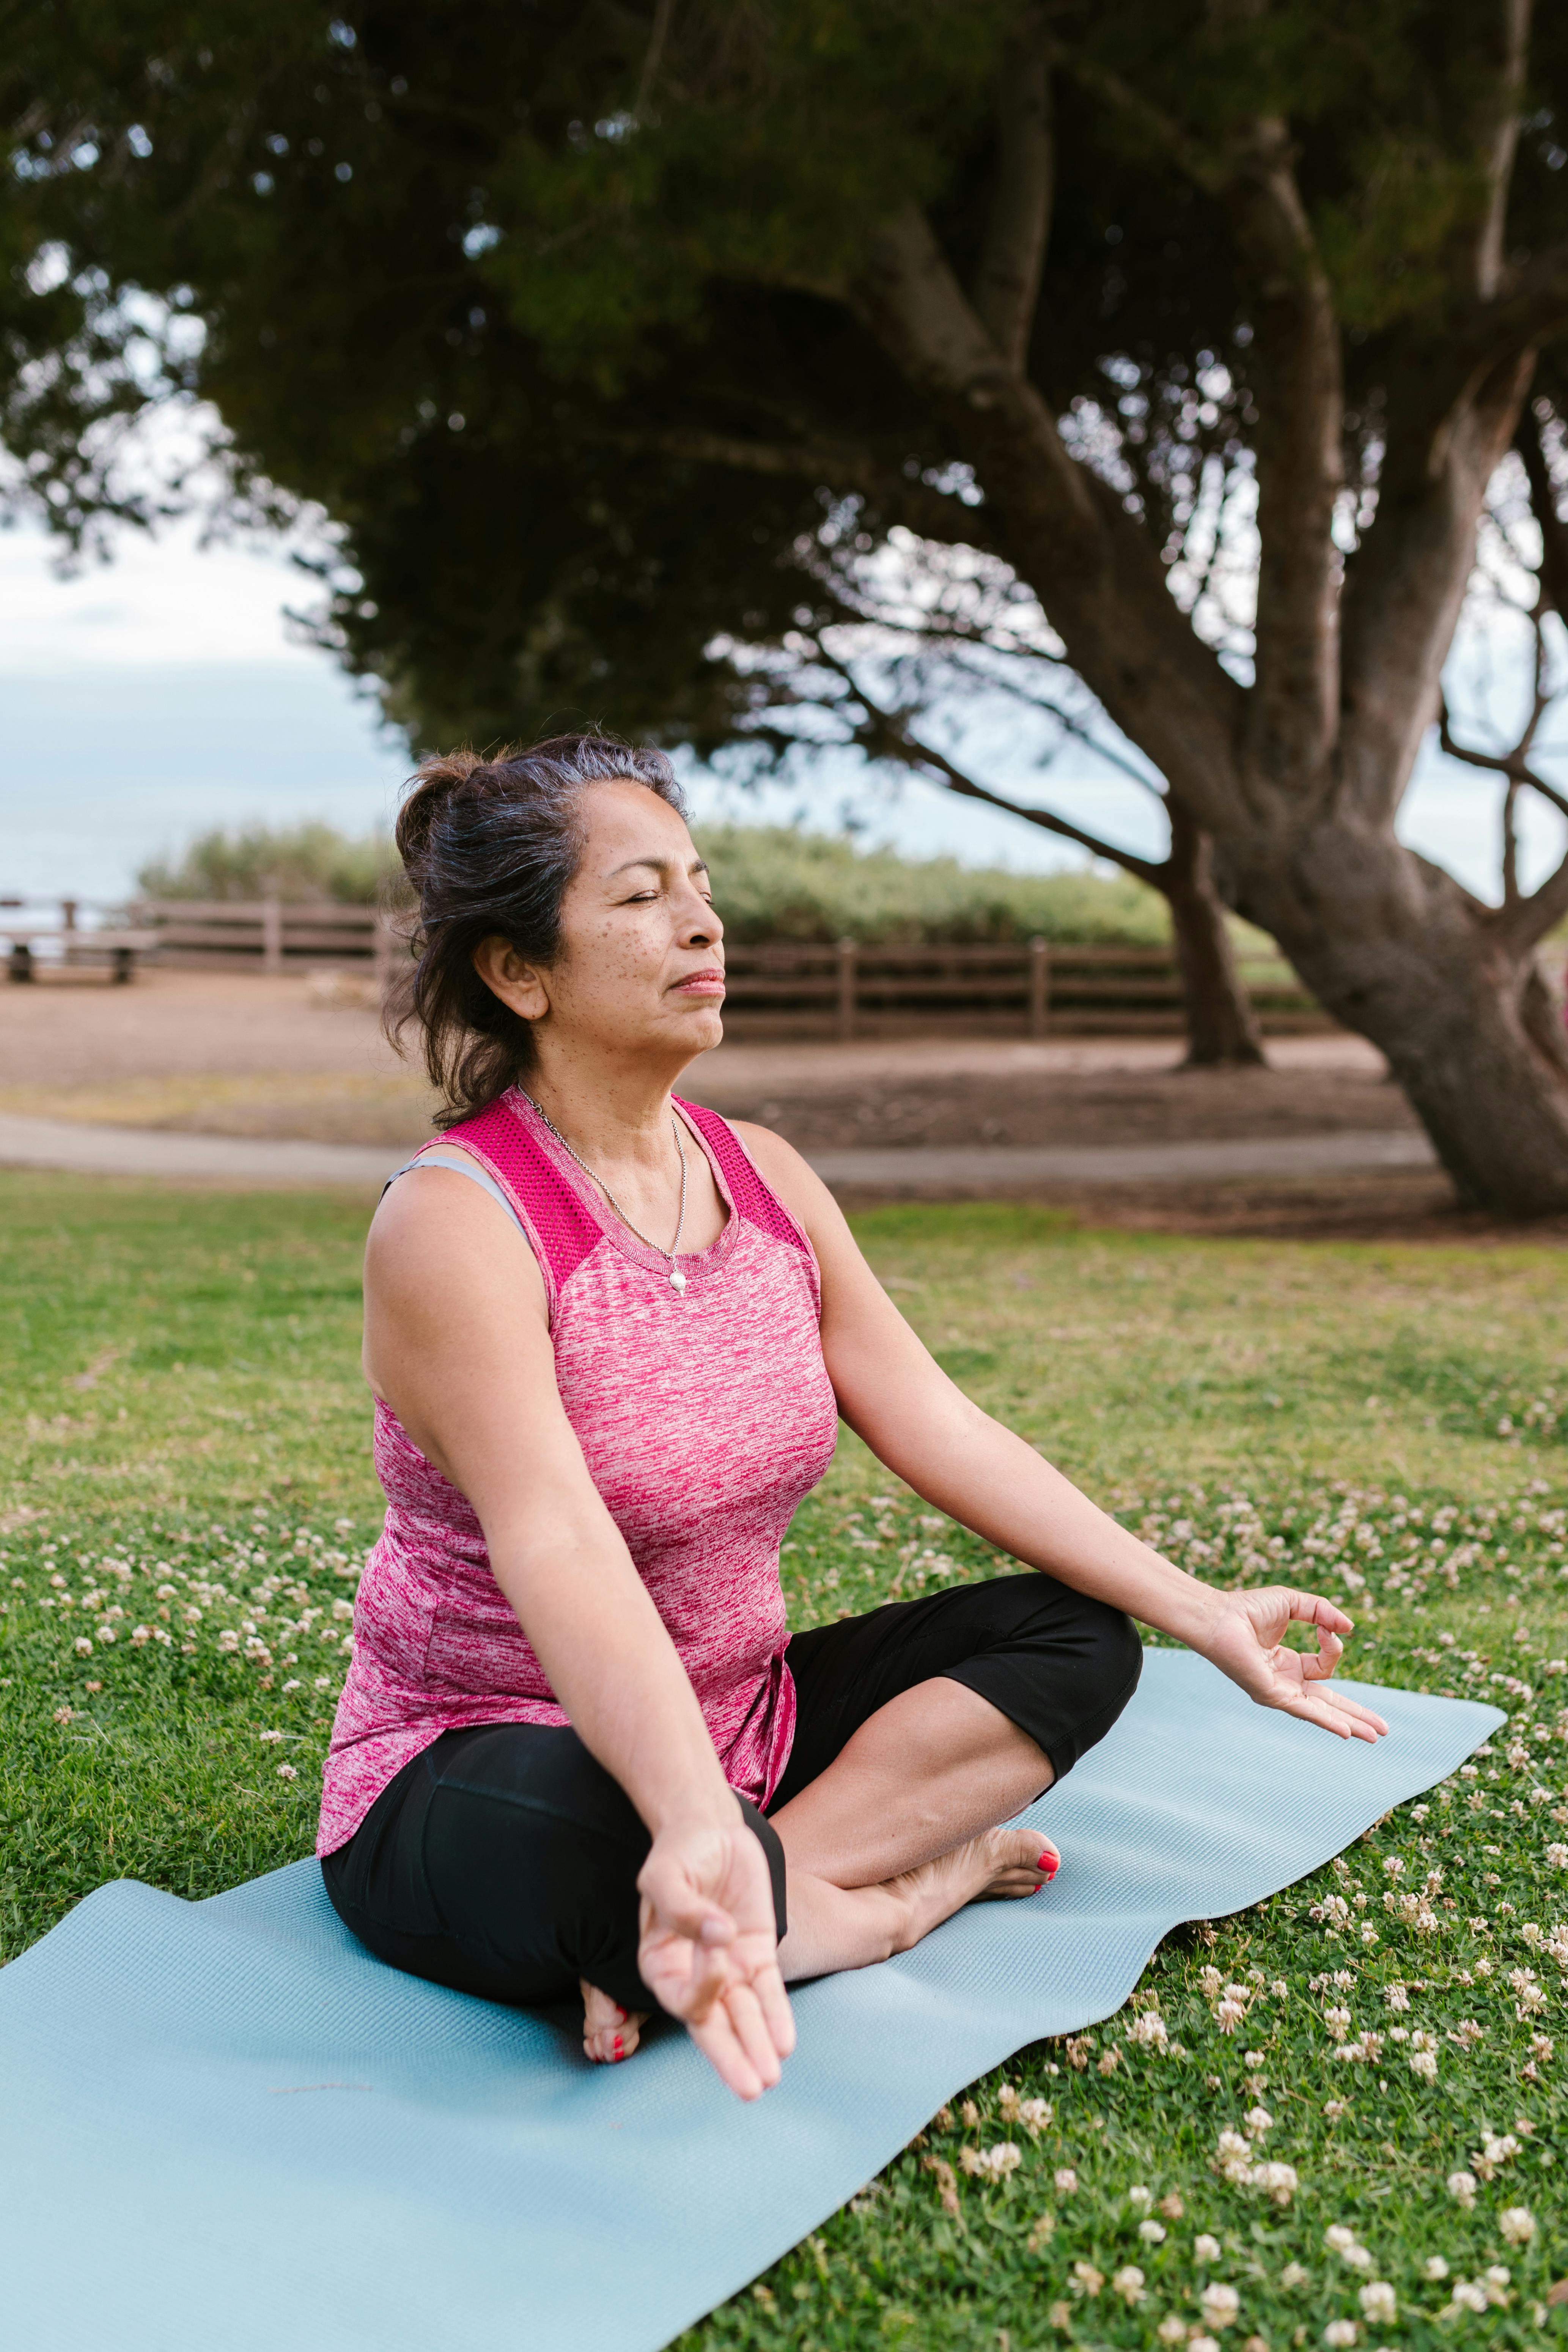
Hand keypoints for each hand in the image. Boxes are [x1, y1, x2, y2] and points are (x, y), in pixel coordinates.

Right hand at [636, 1808, 796, 2099]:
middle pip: (711, 2023)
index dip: (703, 1985)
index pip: (682, 1994)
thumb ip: (682, 1907)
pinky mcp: (756, 1953)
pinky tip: (785, 2043)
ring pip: (743, 2015)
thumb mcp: (665, 1874)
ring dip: (756, 2046)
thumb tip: (718, 1935)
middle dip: (731, 2056)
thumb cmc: (677, 1853)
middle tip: (752, 2087)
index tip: (721, 1948)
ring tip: (769, 2079)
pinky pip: (768, 1992)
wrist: (708, 1828)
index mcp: (659, 1962)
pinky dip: (777, 2017)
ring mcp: (727, 1966)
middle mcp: (693, 1972)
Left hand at [1196, 1586, 1389, 1742]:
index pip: (1324, 1666)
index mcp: (1288, 1663)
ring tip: (1375, 1737)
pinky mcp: (1271, 1694)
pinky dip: (1326, 1720)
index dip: (1331, 1646)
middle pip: (1329, 1702)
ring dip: (1349, 1723)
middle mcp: (1285, 1682)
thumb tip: (1349, 1629)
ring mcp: (1279, 1691)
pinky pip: (1304, 1711)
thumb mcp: (1293, 1603)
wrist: (1218, 1616)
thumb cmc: (1247, 1608)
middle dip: (1356, 1714)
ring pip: (1322, 1712)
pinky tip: (1346, 1732)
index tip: (1324, 1628)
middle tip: (1382, 1729)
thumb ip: (1322, 1612)